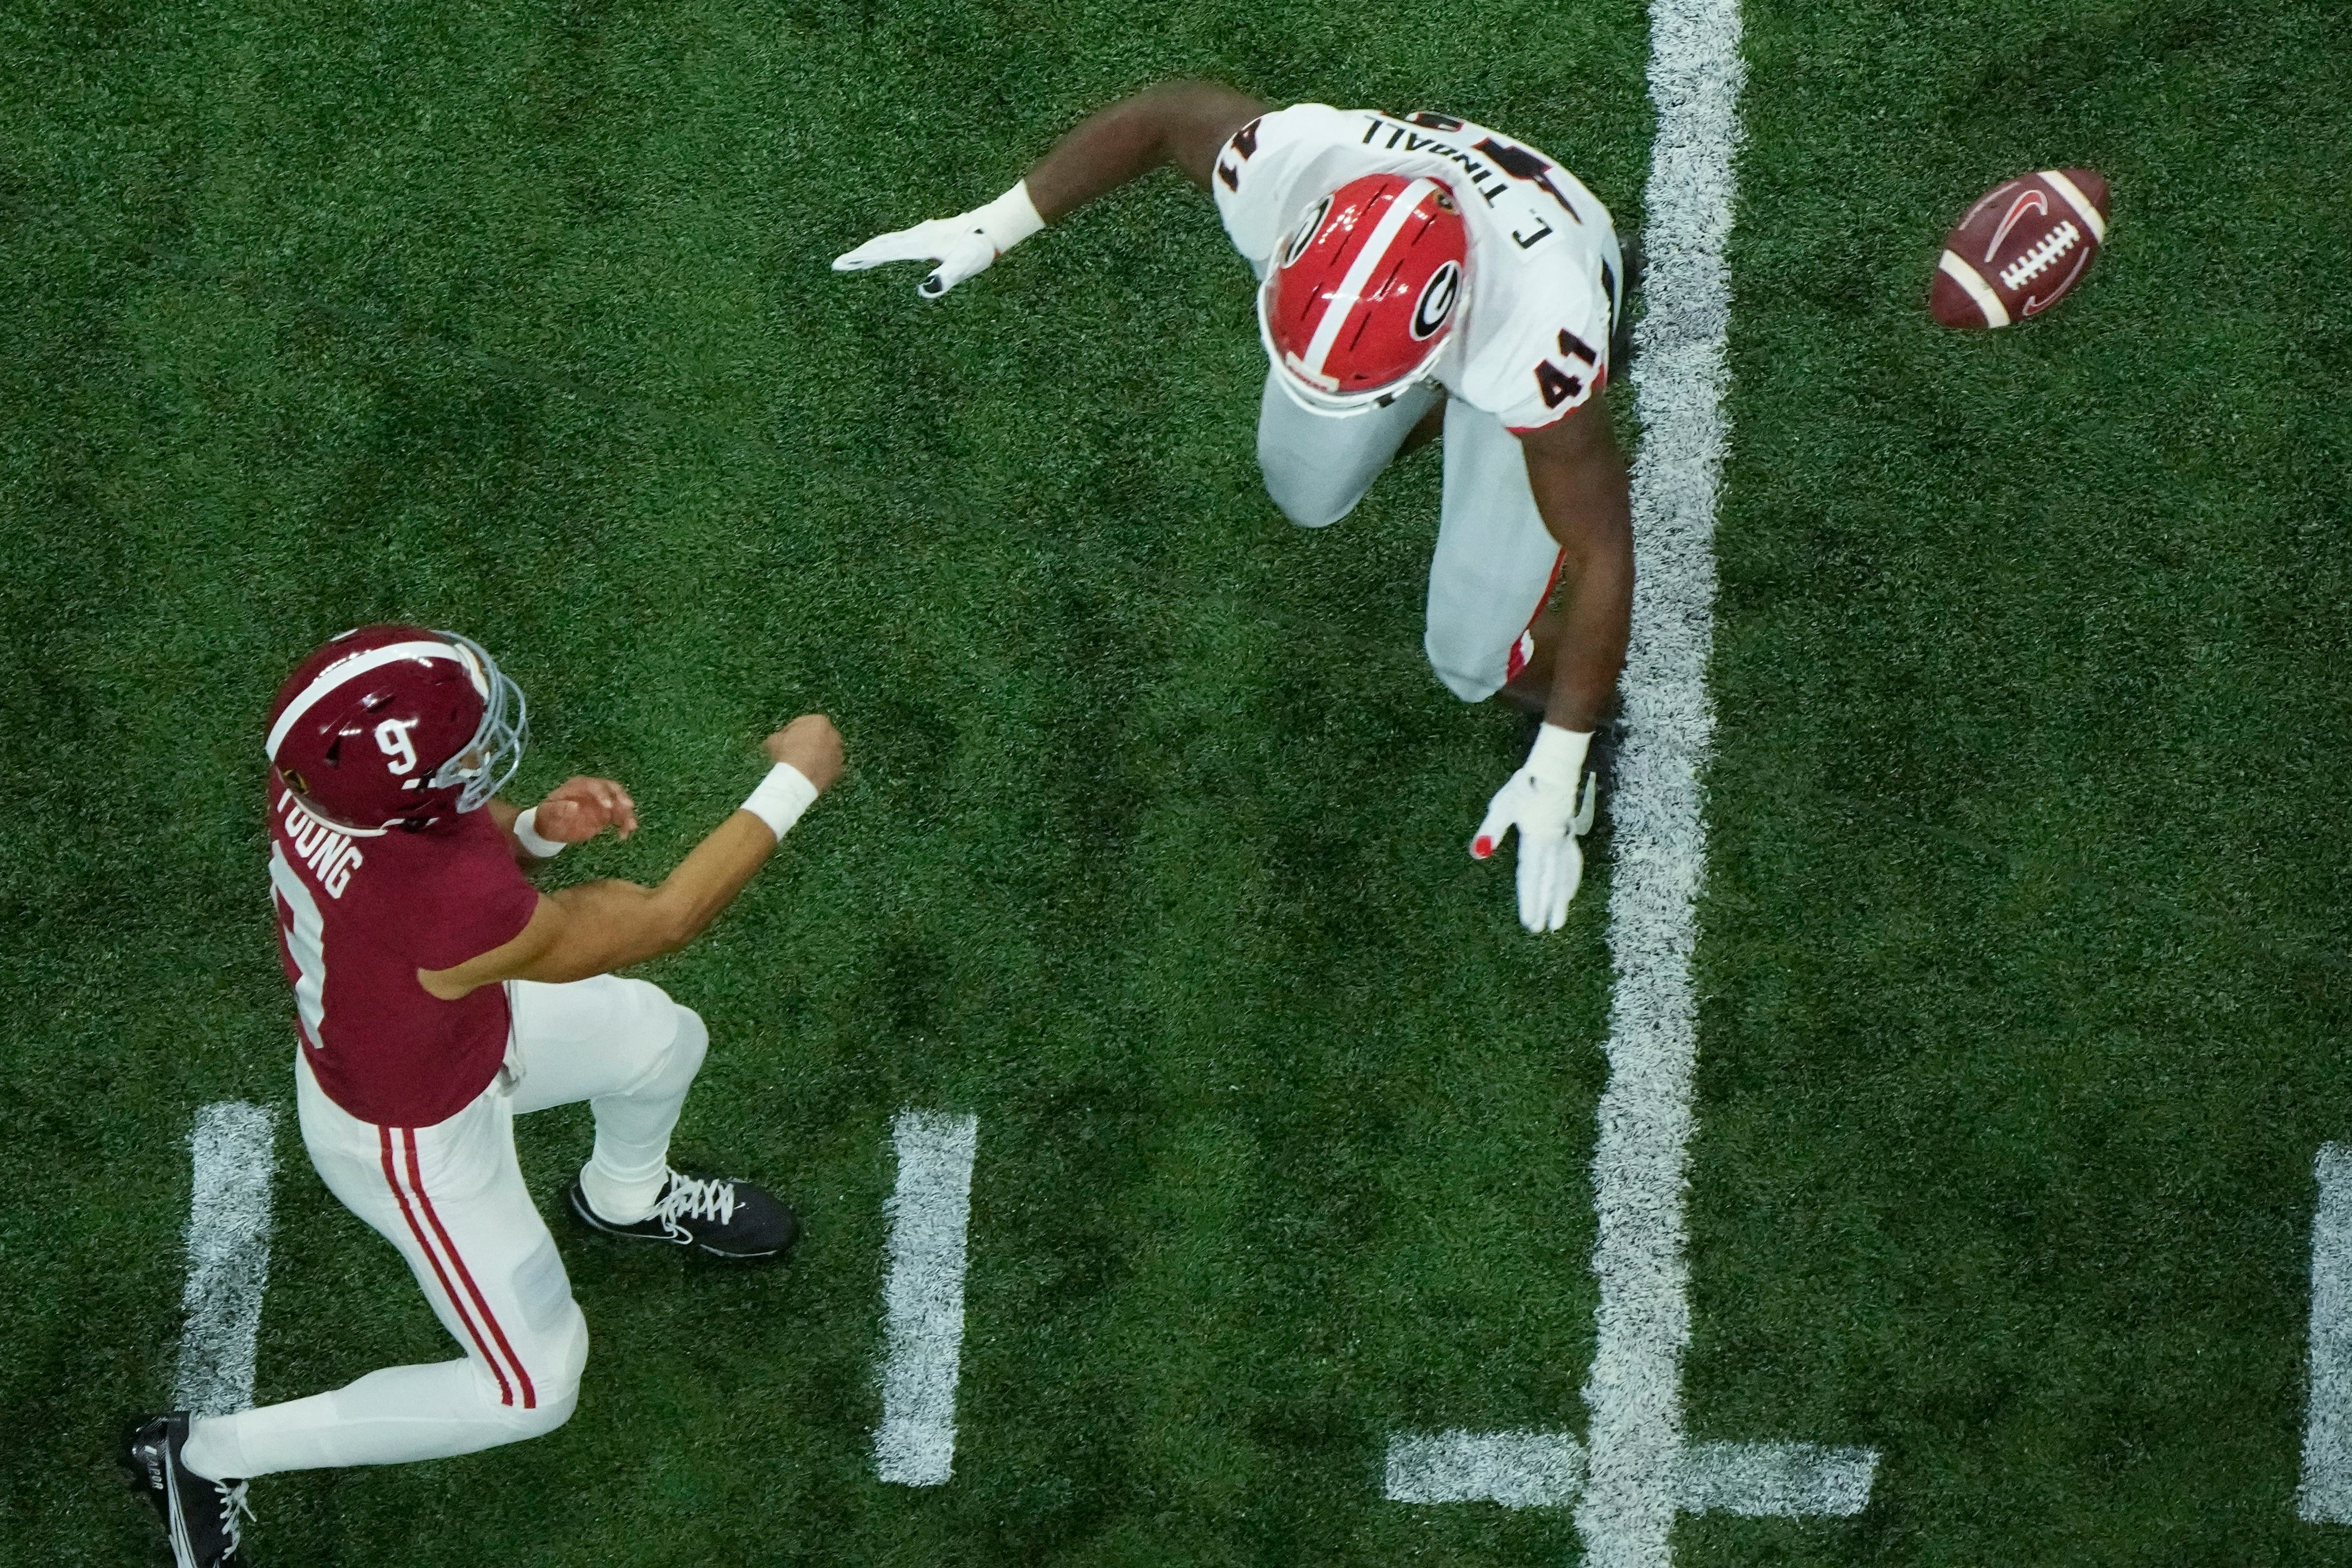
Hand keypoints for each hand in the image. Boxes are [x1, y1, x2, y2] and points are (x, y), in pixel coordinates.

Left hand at [532, 776, 637, 842]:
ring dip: (627, 814)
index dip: (603, 794)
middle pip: (613, 789)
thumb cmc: (548, 816)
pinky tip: (623, 835)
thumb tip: (575, 807)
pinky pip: (619, 817)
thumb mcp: (548, 812)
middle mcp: (594, 791)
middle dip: (621, 798)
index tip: (609, 806)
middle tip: (628, 808)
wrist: (550, 826)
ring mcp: (601, 803)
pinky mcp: (605, 815)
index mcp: (579, 785)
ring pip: (619, 803)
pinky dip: (623, 825)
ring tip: (631, 826)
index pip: (595, 785)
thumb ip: (559, 809)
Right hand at [765, 714, 844, 792]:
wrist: (799, 777)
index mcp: (820, 722)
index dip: (793, 731)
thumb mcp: (774, 740)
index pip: (804, 723)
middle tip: (794, 752)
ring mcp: (838, 753)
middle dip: (808, 742)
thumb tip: (776, 740)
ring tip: (801, 765)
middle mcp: (834, 735)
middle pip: (818, 737)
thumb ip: (778, 737)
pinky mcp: (839, 769)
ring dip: (816, 756)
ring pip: (825, 752)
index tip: (785, 739)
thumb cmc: (787, 753)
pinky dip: (820, 769)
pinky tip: (809, 774)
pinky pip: (828, 767)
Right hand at [833, 215, 1002, 298]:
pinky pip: (899, 240)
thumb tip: (924, 289)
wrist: (992, 226)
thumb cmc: (978, 249)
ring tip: (855, 258)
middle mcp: (916, 237)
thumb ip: (945, 278)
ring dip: (869, 249)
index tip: (840, 264)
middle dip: (858, 255)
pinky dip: (884, 245)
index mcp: (919, 245)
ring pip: (888, 241)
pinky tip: (884, 249)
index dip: (860, 259)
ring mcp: (921, 233)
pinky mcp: (927, 233)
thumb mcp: (964, 267)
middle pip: (880, 245)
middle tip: (837, 264)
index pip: (883, 253)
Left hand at [1471, 728, 1598, 933]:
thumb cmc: (1524, 785)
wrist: (1554, 769)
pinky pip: (1572, 863)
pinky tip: (1570, 890)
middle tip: (1544, 928)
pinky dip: (1571, 879)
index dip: (1530, 900)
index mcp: (1536, 839)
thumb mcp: (1502, 805)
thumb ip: (1491, 830)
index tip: (1529, 920)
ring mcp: (1563, 840)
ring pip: (1564, 875)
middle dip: (1546, 905)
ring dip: (1561, 898)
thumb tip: (1478, 852)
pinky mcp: (1568, 834)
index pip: (1530, 876)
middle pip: (1549, 880)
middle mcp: (1553, 843)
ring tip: (1559, 920)